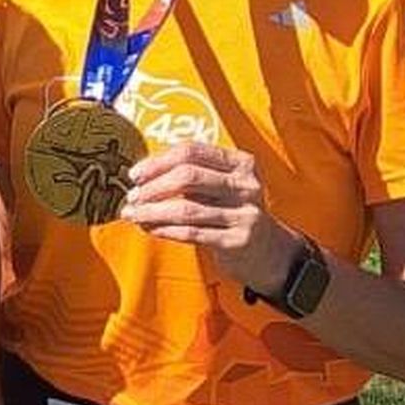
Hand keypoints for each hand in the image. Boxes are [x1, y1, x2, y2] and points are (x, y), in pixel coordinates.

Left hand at [120, 143, 300, 294]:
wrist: (271, 253)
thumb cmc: (232, 213)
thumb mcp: (220, 187)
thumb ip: (190, 177)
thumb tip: (141, 178)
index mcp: (240, 163)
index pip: (192, 151)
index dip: (158, 161)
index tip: (135, 174)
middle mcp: (246, 185)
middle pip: (188, 176)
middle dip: (153, 187)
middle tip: (132, 197)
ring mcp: (245, 214)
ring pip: (186, 208)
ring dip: (152, 212)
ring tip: (133, 215)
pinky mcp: (237, 240)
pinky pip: (192, 233)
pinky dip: (165, 230)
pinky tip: (151, 229)